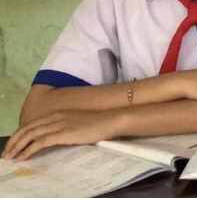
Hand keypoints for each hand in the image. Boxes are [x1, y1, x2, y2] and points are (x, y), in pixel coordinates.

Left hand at [3, 109, 119, 159]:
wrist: (111, 120)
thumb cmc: (97, 124)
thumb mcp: (75, 123)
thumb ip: (63, 128)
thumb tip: (52, 139)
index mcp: (56, 114)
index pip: (30, 124)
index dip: (18, 135)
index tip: (12, 145)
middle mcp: (54, 117)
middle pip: (26, 129)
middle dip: (13, 141)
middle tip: (6, 153)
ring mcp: (59, 124)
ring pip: (30, 135)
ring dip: (17, 147)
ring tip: (10, 157)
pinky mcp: (64, 132)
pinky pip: (40, 142)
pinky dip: (29, 149)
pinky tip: (23, 156)